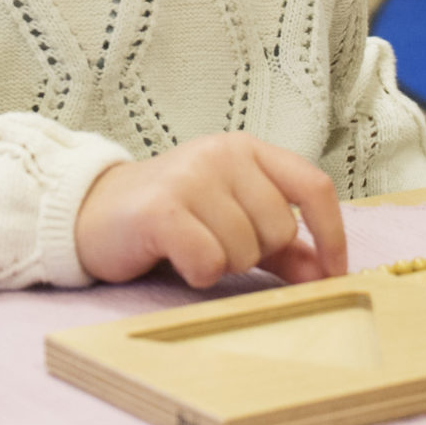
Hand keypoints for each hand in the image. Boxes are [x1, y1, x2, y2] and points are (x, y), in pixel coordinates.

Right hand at [75, 133, 346, 288]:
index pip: (314, 186)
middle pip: (280, 228)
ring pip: (245, 251)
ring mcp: (191, 177)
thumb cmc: (170, 218)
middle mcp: (222, 154)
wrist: (91, 214)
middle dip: (255, 254)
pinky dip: (198, 272)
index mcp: (247, 150)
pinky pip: (209, 261)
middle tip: (216, 245)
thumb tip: (327, 274)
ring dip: (222, 264)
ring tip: (190, 247)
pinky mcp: (162, 209)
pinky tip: (176, 258)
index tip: (334, 274)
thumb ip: (282, 247)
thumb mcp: (232, 221)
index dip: (333, 234)